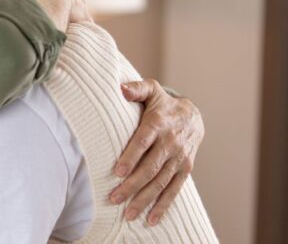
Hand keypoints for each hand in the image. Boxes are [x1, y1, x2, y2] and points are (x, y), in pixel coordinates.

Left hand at [110, 79, 203, 225]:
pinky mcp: (185, 169)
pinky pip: (174, 190)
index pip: (143, 142)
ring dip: (144, 199)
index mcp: (158, 124)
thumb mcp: (151, 90)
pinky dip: (163, 206)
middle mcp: (170, 143)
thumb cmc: (163, 104)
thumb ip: (136, 89)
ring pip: (161, 182)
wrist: (193, 115)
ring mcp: (179, 158)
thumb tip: (121, 88)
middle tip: (114, 198)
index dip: (131, 157)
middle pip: (150, 167)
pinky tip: (151, 219)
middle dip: (132, 185)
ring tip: (128, 214)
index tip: (117, 172)